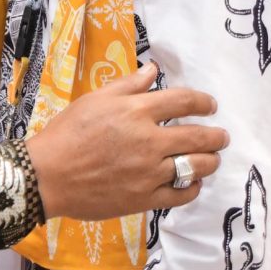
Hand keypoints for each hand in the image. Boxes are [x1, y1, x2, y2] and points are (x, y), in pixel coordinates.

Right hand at [22, 62, 226, 219]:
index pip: (183, 102)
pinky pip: (180, 195)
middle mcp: (149, 141)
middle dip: (216, 136)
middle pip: (197, 136)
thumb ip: (128, 85)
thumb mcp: (95, 99)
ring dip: (210, 161)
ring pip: (195, 166)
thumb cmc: (67, 133)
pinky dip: (192, 188)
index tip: (211, 106)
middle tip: (222, 136)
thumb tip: (153, 70)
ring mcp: (149, 173)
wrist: (47, 175)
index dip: (203, 102)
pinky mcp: (144, 199)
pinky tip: (193, 184)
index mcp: (136, 112)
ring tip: (213, 159)